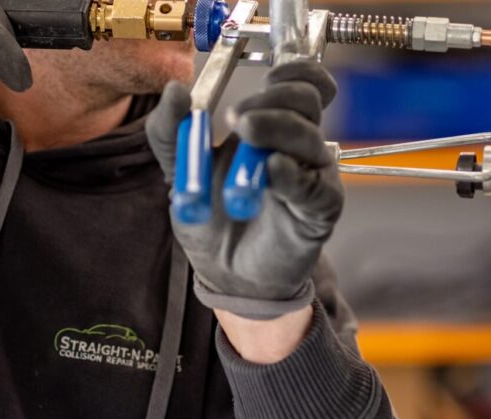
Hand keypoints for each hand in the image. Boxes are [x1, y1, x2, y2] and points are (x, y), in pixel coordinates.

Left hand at [146, 60, 342, 319]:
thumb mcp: (180, 172)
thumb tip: (176, 90)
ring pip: (310, 138)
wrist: (224, 274)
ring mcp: (312, 177)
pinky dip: (291, 173)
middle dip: (272, 100)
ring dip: (277, 128)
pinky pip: (314, 186)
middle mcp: (299, 146)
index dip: (293, 71)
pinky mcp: (319, 211)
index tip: (267, 74)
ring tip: (245, 134)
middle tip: (237, 118)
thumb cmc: (213, 219)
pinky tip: (272, 170)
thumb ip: (171, 133)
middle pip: (308, 101)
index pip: (303, 83)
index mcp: (273, 127)